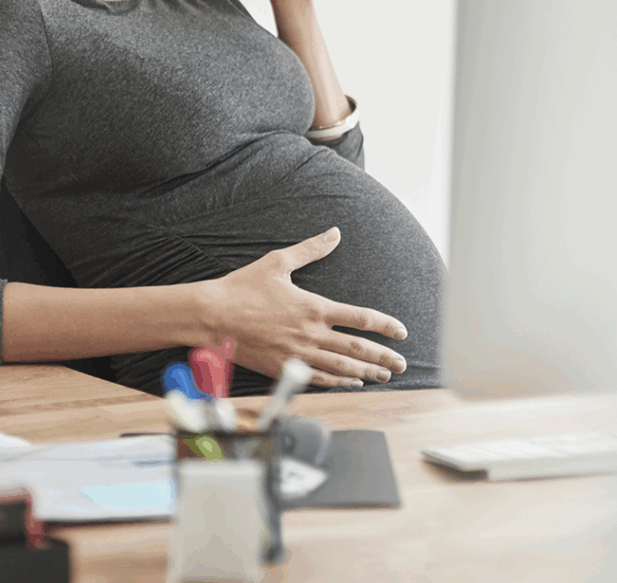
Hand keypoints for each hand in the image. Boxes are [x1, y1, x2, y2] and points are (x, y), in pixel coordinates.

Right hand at [203, 227, 408, 387]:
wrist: (213, 315)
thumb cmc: (243, 288)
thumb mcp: (278, 262)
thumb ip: (310, 249)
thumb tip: (334, 233)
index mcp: (313, 307)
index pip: (360, 317)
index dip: (385, 325)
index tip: (401, 331)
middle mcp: (311, 333)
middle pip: (358, 348)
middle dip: (384, 356)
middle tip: (403, 362)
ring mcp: (299, 354)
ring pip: (342, 367)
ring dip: (368, 372)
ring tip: (385, 375)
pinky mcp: (285, 368)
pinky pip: (319, 378)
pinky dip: (340, 382)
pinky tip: (352, 382)